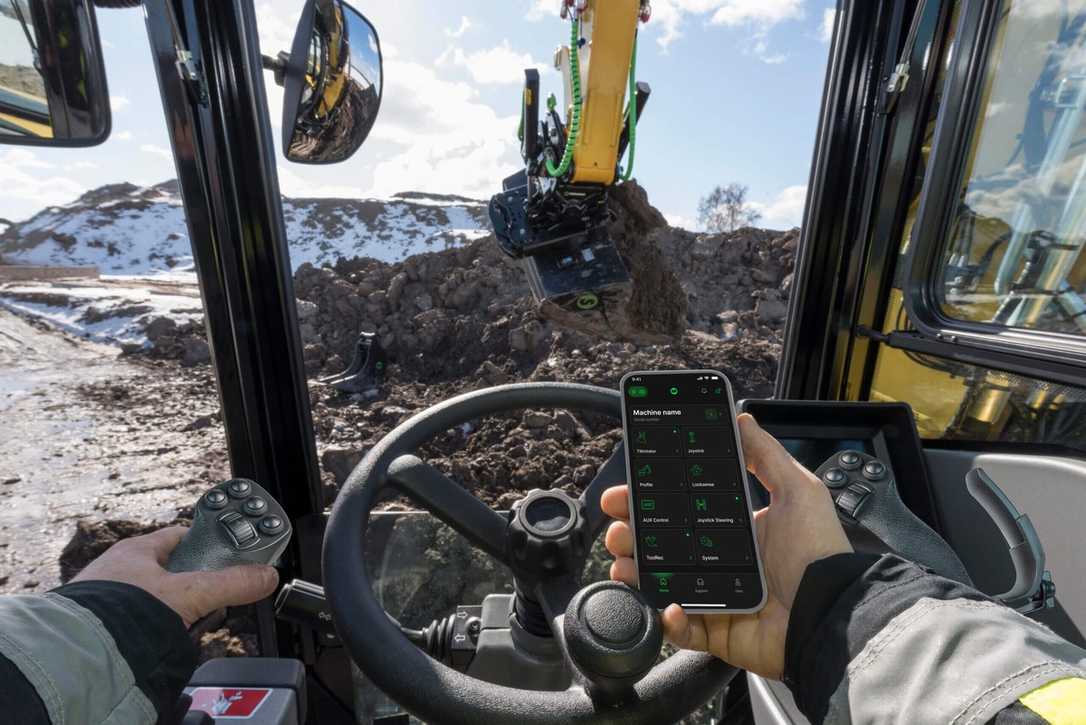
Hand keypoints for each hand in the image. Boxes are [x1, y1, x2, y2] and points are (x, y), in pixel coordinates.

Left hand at [73, 526, 278, 627]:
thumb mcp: (190, 593)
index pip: (184, 535)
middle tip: (212, 599)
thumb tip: (266, 576)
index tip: (231, 552)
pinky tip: (163, 638)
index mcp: (139, 549)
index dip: (210, 542)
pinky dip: (154, 627)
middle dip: (195, 584)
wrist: (75, 652)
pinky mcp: (101, 621)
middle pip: (173, 569)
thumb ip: (232, 584)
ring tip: (187, 625)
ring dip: (175, 610)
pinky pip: (139, 619)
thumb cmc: (120, 611)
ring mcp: (109, 595)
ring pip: (156, 597)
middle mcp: (121, 568)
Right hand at [602, 414, 850, 678]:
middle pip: (660, 546)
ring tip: (624, 561)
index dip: (649, 500)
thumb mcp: (797, 490)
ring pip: (659, 584)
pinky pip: (680, 629)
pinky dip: (666, 619)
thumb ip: (767, 454)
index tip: (626, 490)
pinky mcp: (715, 631)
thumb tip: (742, 418)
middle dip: (630, 534)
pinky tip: (665, 604)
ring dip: (635, 572)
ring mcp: (714, 598)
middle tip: (617, 526)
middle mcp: (719, 563)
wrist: (831, 613)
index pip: (680, 511)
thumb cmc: (819, 551)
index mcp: (734, 531)